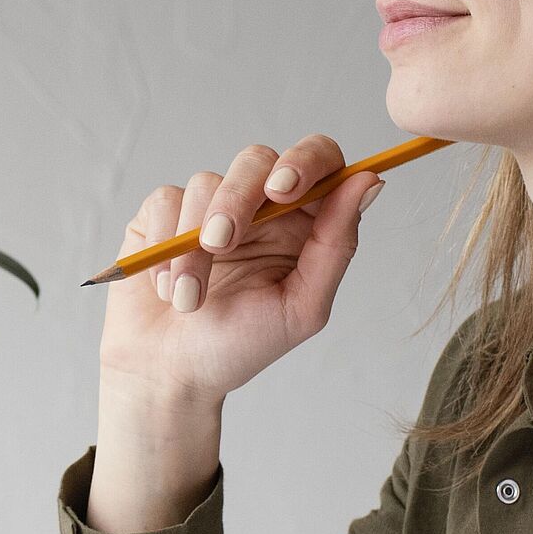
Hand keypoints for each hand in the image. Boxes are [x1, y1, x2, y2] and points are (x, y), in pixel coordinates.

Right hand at [98, 134, 385, 402]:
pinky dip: (162, 247)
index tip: (282, 189)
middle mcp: (259, 207)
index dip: (305, 160)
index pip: (320, 160)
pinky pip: (165, 201)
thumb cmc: (240, 347)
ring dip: (192, 247)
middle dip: (236, 200)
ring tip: (188, 299)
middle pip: (257, 159)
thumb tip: (369, 181)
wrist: (170, 374)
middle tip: (220, 243)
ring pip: (205, 183)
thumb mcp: (301, 307)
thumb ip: (336, 245)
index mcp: (303, 223)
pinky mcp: (164, 214)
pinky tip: (167, 288)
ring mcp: (209, 206)